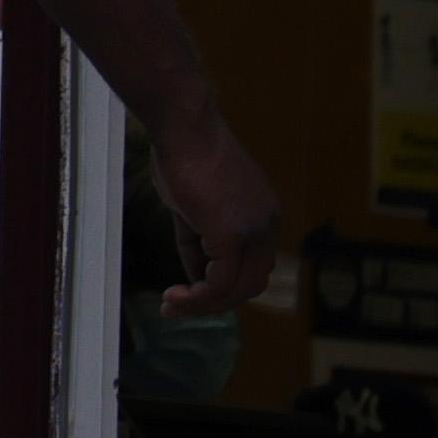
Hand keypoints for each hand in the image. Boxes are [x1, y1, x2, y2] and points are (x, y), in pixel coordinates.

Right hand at [144, 108, 281, 317]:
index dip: (224, 286)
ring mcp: (253, 231)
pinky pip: (219, 283)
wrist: (184, 129)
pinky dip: (197, 298)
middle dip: (214, 303)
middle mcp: (267, 225)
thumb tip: (195, 275)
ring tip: (170, 305)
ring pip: (236, 289)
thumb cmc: (183, 157)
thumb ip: (199, 242)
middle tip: (176, 307)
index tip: (188, 291)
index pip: (253, 266)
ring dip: (202, 305)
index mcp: (263, 216)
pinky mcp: (232, 235)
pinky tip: (173, 296)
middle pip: (251, 284)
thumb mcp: (193, 209)